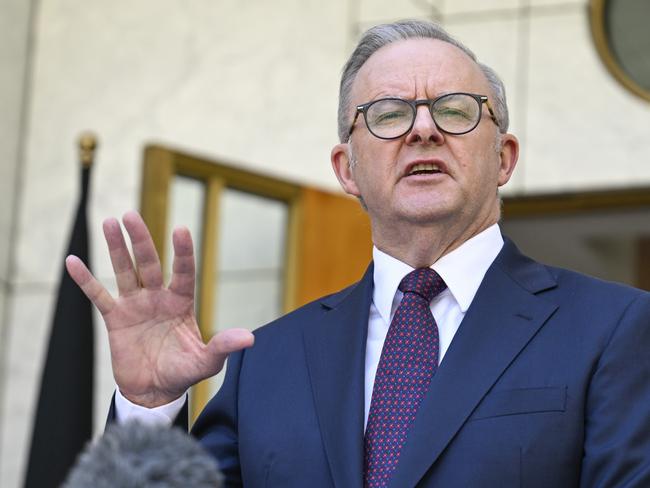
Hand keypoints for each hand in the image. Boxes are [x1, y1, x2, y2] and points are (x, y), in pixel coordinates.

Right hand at [66, 211, 253, 407]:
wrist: (154, 392)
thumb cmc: (183, 373)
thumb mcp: (206, 362)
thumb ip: (223, 347)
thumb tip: (249, 338)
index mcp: (182, 302)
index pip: (183, 272)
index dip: (182, 252)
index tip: (181, 230)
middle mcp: (158, 297)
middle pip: (149, 263)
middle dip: (140, 240)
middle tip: (130, 216)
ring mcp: (136, 305)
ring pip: (124, 271)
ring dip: (116, 248)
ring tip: (109, 222)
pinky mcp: (115, 318)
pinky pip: (98, 295)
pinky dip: (85, 280)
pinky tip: (73, 261)